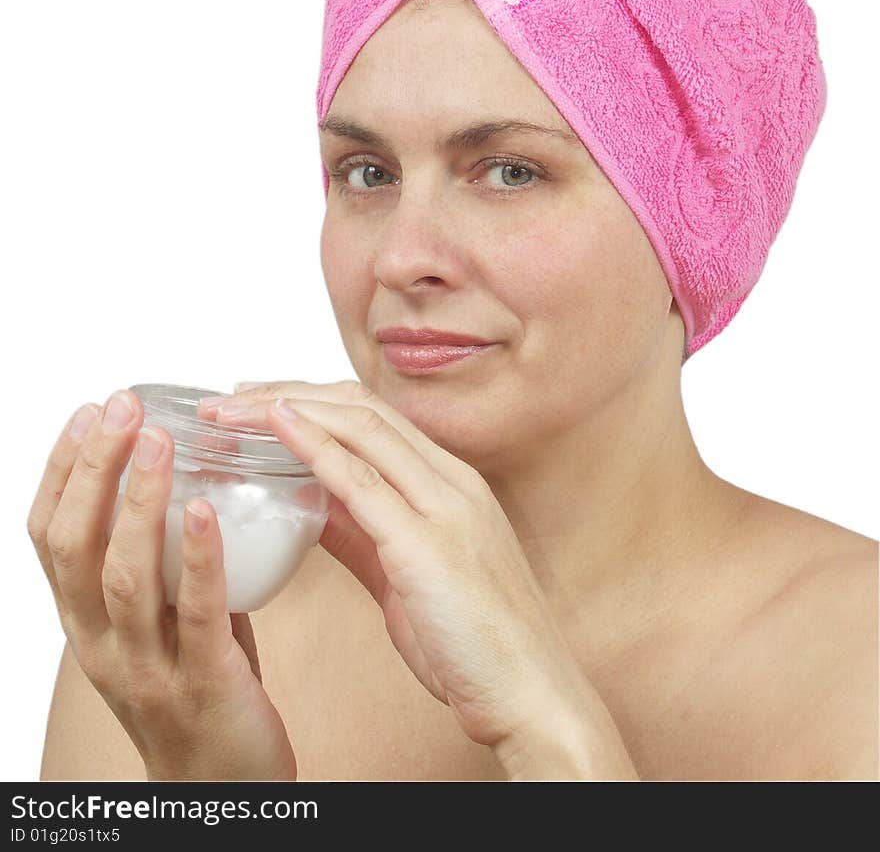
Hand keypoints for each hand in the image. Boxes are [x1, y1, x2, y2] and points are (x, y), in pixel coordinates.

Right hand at [27, 389, 297, 781]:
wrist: (221, 788)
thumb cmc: (197, 690)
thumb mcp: (157, 622)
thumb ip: (159, 563)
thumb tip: (185, 476)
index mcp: (85, 624)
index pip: (48, 539)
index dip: (61, 472)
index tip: (87, 412)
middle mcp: (100, 644)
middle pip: (76, 547)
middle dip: (94, 469)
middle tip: (122, 406)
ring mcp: (147, 667)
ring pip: (125, 576)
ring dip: (138, 501)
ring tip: (158, 440)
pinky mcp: (202, 683)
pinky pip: (195, 612)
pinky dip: (196, 556)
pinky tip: (201, 509)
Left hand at [198, 378, 609, 757]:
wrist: (533, 695)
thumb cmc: (476, 645)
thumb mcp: (409, 576)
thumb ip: (364, 532)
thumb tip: (314, 502)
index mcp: (452, 485)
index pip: (373, 416)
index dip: (311, 400)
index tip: (257, 399)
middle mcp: (452, 481)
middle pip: (361, 407)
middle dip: (289, 391)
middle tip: (230, 395)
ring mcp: (445, 506)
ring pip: (360, 426)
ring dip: (287, 408)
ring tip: (232, 407)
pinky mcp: (429, 544)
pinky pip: (363, 480)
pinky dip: (315, 446)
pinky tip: (276, 429)